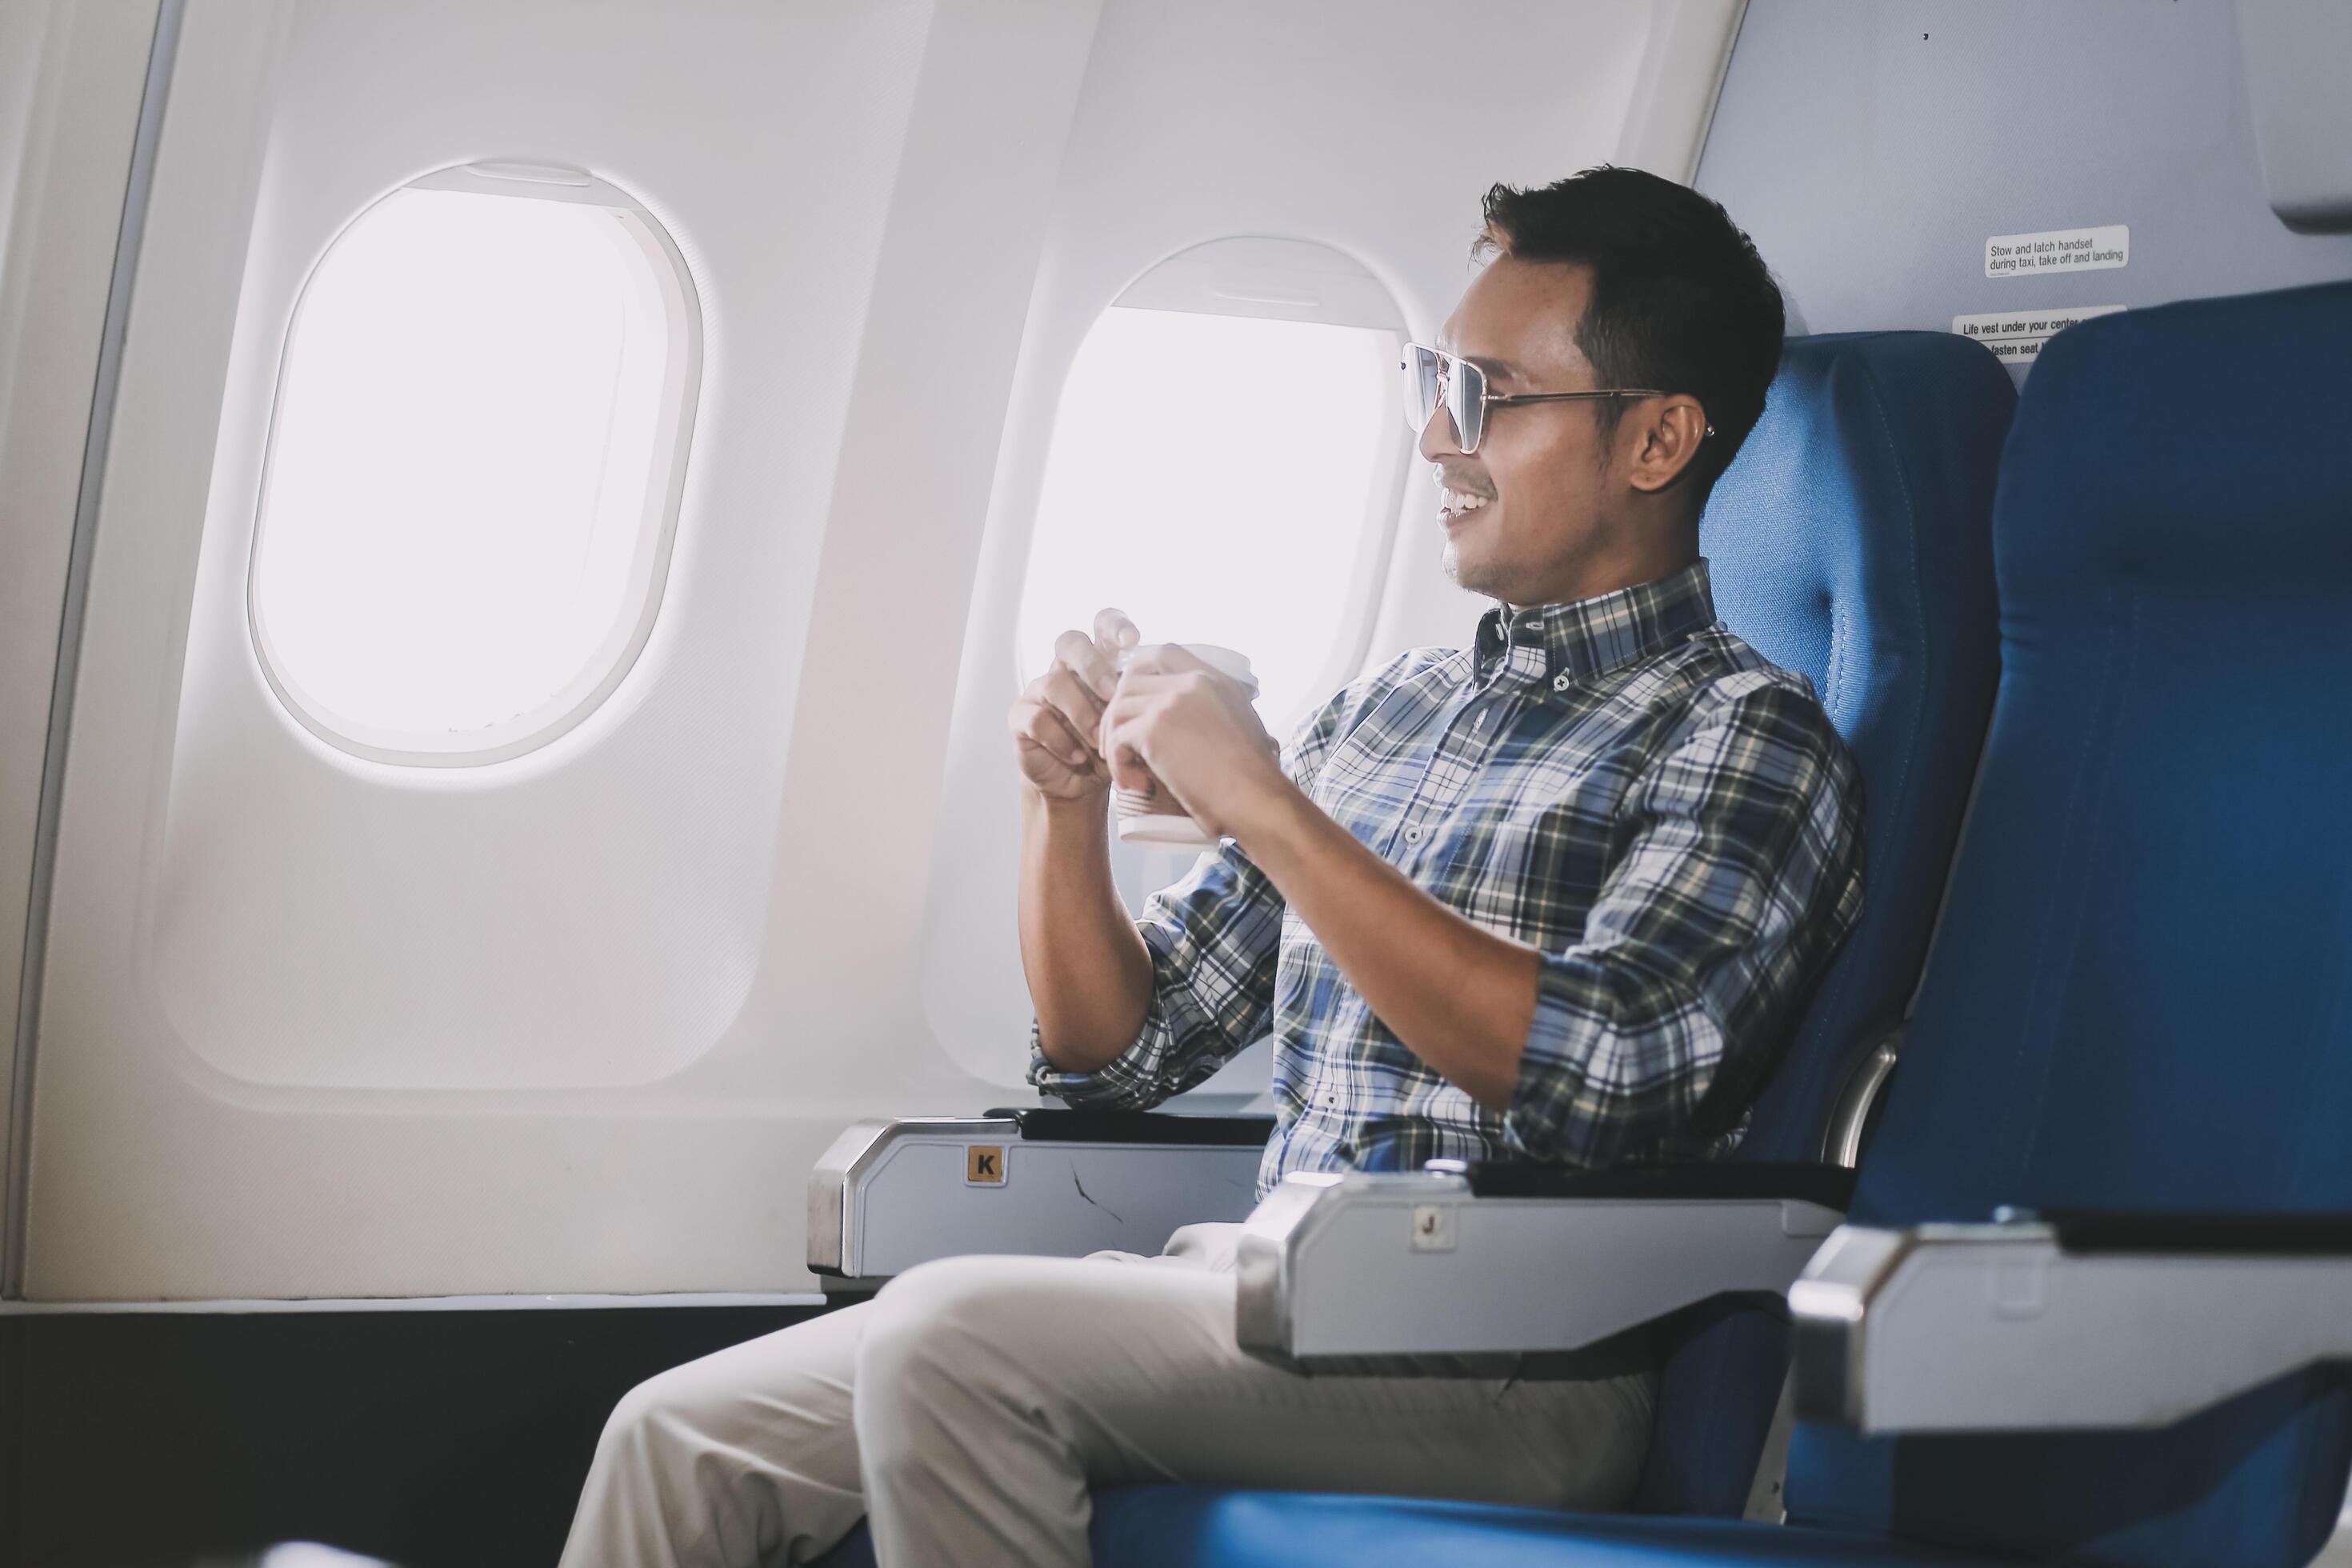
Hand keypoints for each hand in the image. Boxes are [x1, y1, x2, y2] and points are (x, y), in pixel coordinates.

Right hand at [1008, 607, 1139, 803]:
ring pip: (1054, 683)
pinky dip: (1061, 740)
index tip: (1133, 641)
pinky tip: (1078, 756)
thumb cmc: (1109, 748)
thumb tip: (1158, 694)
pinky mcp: (1020, 717)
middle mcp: (1065, 669)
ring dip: (1081, 713)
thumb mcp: (1129, 725)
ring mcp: (1040, 691)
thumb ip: (1138, 704)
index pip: (1102, 625)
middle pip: (1070, 642)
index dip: (1115, 625)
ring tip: (1098, 740)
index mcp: (1097, 662)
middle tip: (1112, 693)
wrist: (1078, 785)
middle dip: (1092, 665)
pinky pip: (1037, 719)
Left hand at [1098, 645, 1288, 839]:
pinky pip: (1117, 739)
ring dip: (1115, 743)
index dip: (1139, 678)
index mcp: (1214, 678)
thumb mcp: (1245, 726)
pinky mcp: (1155, 729)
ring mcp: (1172, 702)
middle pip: (1130, 679)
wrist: (1257, 799)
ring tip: (1130, 773)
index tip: (1137, 711)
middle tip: (1122, 746)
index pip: (1162, 654)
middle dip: (1118, 712)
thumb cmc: (1256, 779)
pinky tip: (1136, 784)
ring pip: (1118, 710)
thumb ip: (1219, 711)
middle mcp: (1192, 681)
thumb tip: (1197, 723)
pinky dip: (1119, 765)